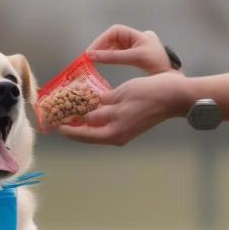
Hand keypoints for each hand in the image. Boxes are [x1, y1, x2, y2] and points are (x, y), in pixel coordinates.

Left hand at [58, 71, 190, 145]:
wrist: (178, 96)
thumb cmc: (151, 94)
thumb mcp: (121, 96)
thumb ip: (99, 104)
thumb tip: (81, 109)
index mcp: (113, 132)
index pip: (81, 132)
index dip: (64, 126)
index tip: (50, 121)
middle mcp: (115, 136)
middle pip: (85, 133)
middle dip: (69, 124)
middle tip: (55, 116)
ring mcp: (121, 132)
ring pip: (94, 129)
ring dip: (80, 121)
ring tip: (66, 112)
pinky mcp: (126, 126)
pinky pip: (104, 124)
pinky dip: (93, 118)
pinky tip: (86, 108)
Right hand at [87, 24, 173, 74]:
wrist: (173, 79)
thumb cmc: (158, 65)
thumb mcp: (134, 58)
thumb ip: (112, 56)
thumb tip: (90, 55)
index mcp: (139, 35)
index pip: (115, 32)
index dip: (101, 40)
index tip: (90, 52)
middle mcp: (136, 39)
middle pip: (112, 39)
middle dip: (99, 47)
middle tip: (87, 58)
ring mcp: (134, 49)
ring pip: (113, 47)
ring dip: (102, 53)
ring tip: (91, 62)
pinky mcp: (133, 59)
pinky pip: (116, 55)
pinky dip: (107, 58)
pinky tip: (100, 65)